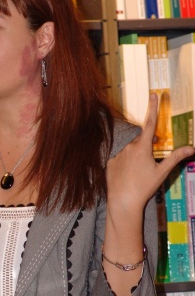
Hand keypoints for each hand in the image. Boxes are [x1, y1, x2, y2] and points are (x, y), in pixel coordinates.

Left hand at [106, 93, 194, 214]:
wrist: (123, 201)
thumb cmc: (144, 186)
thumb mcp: (162, 172)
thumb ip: (175, 158)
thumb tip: (192, 148)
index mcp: (142, 147)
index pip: (150, 123)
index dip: (153, 108)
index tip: (153, 94)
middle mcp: (128, 147)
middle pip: (140, 141)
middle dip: (146, 147)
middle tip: (151, 161)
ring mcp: (118, 155)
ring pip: (130, 151)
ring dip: (135, 156)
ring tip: (138, 173)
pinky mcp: (110, 163)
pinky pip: (120, 159)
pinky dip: (125, 165)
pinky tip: (128, 176)